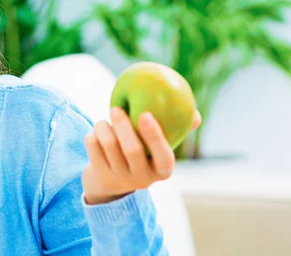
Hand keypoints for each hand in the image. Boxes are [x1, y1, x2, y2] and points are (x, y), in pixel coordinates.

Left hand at [82, 108, 201, 204]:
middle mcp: (142, 179)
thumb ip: (174, 131)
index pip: (164, 157)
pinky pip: (93, 147)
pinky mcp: (100, 177)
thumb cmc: (139, 154)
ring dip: (103, 126)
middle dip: (123, 125)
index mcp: (162, 171)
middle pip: (132, 150)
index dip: (155, 136)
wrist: (108, 182)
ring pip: (109, 145)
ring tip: (104, 120)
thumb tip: (196, 115)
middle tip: (116, 108)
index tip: (146, 115)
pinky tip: (97, 132)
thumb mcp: (156, 149)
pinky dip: (93, 134)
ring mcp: (120, 180)